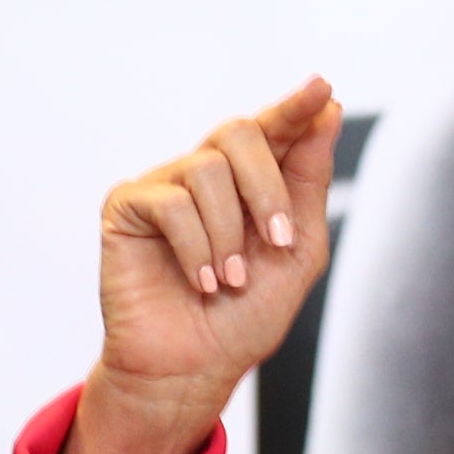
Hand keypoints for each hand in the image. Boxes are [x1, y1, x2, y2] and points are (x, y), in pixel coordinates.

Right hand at [60, 77, 341, 453]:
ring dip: (231, 235)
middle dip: (268, 188)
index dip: (296, 106)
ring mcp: (163, 185)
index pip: (274, 128)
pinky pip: (171, 204)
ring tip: (232, 281)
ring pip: (207, 171)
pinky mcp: (126, 206)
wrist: (197, 366)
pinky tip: (203, 282)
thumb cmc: (248, 314)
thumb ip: (308, 181)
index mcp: (251, 181)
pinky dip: (197, 249)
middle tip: (279, 244)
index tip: (323, 87)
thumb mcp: (298, 249)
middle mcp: (206, 173)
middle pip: (239, 131)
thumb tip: (327, 110)